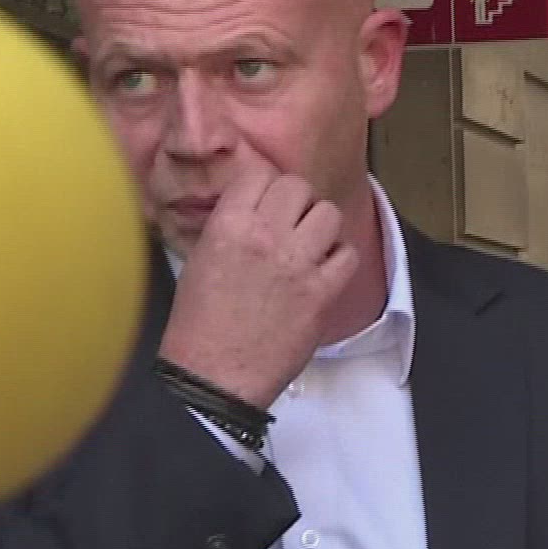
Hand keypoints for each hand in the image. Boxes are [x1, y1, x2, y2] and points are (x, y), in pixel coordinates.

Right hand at [158, 157, 357, 408]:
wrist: (214, 374)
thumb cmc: (199, 324)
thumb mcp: (200, 260)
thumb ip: (229, 227)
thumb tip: (253, 209)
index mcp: (228, 226)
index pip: (260, 174)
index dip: (268, 187)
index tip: (269, 201)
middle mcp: (265, 236)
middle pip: (299, 186)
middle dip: (298, 203)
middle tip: (292, 224)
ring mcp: (297, 264)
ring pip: (329, 213)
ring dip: (322, 228)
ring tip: (310, 247)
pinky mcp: (322, 292)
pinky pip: (348, 255)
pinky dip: (340, 260)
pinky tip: (325, 272)